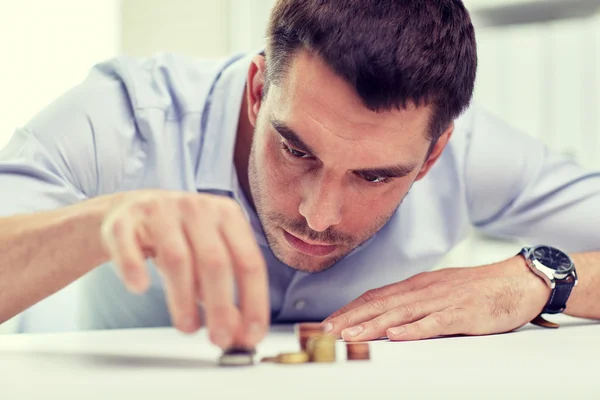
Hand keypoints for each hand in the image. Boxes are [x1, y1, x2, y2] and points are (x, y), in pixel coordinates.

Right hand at [100, 190, 268, 348]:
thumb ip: (227, 292)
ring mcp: (160, 210)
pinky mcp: (125, 219)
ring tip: (187, 328)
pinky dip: (134, 269)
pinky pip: (129, 247)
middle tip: (219, 339)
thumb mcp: (209, 258)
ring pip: (177, 258)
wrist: (131, 209)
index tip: (251, 335)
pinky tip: (140, 288)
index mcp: (227, 214)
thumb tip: (239, 333)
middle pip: (215, 261)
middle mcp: (197, 208)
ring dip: (183, 300)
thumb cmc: (180, 238)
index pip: (249, 261)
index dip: (254, 302)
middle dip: (220, 306)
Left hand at [323, 256, 549, 340]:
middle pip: (382, 303)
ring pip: (401, 313)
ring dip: (373, 325)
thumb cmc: (477, 289)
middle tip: (328, 331)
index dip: (351, 309)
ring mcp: (443, 301)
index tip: (331, 321)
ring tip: (351, 336)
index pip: (376, 296)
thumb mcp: (440, 290)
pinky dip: (414, 329)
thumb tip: (388, 315)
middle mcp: (424, 290)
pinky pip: (435, 322)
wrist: (516, 281)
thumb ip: (415, 301)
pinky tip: (396, 335)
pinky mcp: (463, 313)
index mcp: (417, 285)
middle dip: (352, 318)